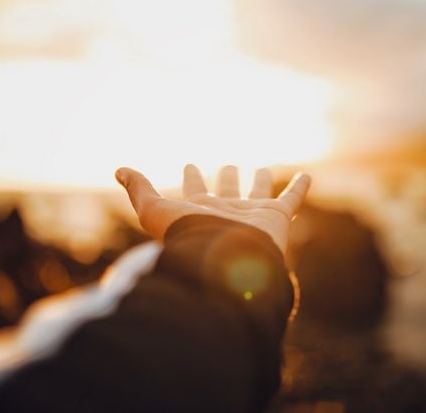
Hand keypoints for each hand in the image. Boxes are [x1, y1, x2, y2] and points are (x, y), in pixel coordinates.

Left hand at [115, 165, 310, 252]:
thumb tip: (118, 170)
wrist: (223, 261)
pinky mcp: (276, 217)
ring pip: (257, 194)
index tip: (190, 163)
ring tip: (262, 169)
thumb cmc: (187, 238)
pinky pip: (291, 199)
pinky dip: (300, 187)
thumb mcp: (153, 209)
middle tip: (227, 166)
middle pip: (226, 191)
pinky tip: (306, 175)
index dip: (192, 176)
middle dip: (225, 178)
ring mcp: (252, 215)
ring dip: (259, 181)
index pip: (194, 190)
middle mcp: (225, 212)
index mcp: (199, 211)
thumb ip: (139, 189)